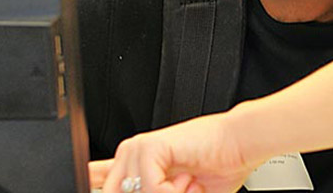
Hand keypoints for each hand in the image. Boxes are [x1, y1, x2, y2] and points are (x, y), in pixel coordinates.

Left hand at [89, 110, 258, 192]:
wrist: (242, 144)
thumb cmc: (220, 165)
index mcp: (137, 164)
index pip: (98, 178)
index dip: (93, 183)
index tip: (90, 185)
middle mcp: (132, 154)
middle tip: (183, 188)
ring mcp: (138, 149)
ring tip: (189, 183)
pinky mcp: (149, 147)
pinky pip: (147, 188)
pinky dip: (171, 192)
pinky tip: (188, 178)